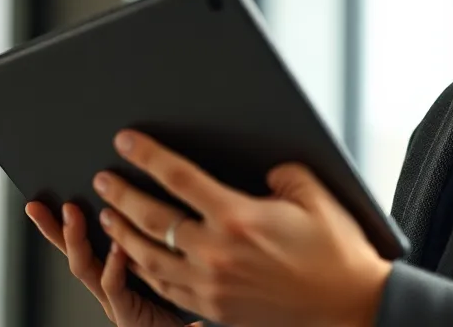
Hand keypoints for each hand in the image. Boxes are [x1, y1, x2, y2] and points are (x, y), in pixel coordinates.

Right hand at [26, 200, 191, 326]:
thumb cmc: (183, 296)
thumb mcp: (165, 257)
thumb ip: (152, 231)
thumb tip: (149, 189)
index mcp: (113, 269)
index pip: (78, 241)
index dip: (55, 223)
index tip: (37, 202)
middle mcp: (107, 285)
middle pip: (73, 252)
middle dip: (55, 228)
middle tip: (47, 203)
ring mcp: (114, 300)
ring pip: (85, 268)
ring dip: (76, 239)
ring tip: (73, 213)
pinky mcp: (128, 314)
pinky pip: (114, 287)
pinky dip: (113, 266)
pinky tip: (117, 246)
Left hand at [93, 130, 393, 326]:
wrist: (349, 307)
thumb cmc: (336, 252)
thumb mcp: (313, 194)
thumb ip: (279, 172)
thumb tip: (260, 169)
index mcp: (239, 217)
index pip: (178, 178)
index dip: (147, 156)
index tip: (126, 142)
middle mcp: (217, 252)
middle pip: (152, 218)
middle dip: (121, 194)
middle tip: (103, 179)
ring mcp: (211, 285)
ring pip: (149, 256)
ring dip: (123, 233)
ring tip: (107, 216)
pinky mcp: (214, 309)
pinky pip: (165, 287)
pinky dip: (143, 270)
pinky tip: (134, 257)